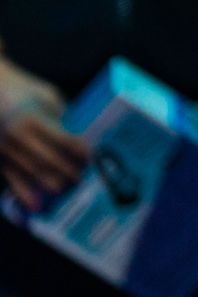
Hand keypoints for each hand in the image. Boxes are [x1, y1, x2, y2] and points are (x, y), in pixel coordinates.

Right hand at [0, 55, 85, 209]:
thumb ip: (61, 116)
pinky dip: (24, 194)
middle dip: (70, 172)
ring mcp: (5, 149)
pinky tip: (36, 206)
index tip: (91, 157)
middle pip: (50, 161)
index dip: (81, 152)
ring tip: (67, 188)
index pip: (65, 140)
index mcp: (34, 119)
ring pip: (33, 173)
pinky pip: (12, 179)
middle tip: (82, 177)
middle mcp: (18, 137)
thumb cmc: (24, 91)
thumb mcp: (46, 96)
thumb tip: (80, 135)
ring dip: (52, 184)